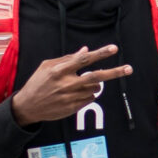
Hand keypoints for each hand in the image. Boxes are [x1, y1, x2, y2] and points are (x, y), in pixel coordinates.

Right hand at [9, 45, 128, 128]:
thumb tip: (86, 50)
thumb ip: (67, 58)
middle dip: (115, 72)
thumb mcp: (47, 66)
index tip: (114, 49)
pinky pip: (90, 99)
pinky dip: (89, 94)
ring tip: (81, 83)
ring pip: (94, 88)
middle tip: (129, 68)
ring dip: (94, 84)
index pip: (84, 60)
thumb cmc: (38, 82)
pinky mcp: (72, 108)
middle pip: (96, 77)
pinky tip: (77, 93)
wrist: (28, 106)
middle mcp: (66, 84)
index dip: (100, 53)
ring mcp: (70, 98)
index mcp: (59, 71)